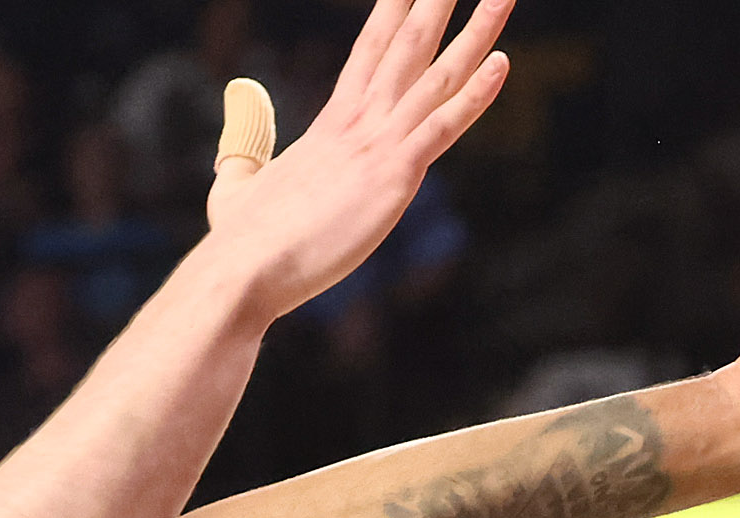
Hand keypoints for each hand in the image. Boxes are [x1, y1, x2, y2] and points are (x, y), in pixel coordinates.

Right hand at [197, 0, 513, 322]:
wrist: (244, 270)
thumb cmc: (240, 239)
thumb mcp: (236, 181)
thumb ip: (244, 141)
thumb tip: (240, 98)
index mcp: (331, 123)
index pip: (371, 50)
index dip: (395, 10)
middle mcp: (358, 122)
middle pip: (409, 44)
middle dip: (437, 2)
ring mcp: (377, 145)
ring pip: (438, 74)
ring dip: (477, 31)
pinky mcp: (392, 175)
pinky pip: (442, 125)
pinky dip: (475, 94)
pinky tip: (503, 63)